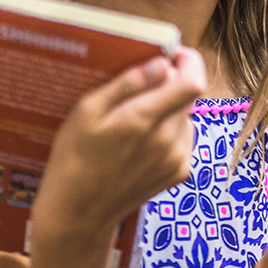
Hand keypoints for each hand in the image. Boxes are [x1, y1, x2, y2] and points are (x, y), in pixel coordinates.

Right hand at [32, 48, 204, 235]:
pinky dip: (169, 131)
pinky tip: (142, 142)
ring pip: (185, 116)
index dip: (189, 62)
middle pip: (187, 96)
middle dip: (169, 85)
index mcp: (144, 121)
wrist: (80, 212)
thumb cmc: (75, 158)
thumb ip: (128, 84)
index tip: (173, 54)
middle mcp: (168, 141)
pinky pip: (184, 138)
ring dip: (168, 110)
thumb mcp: (87, 112)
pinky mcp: (180, 172)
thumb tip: (162, 64)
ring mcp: (178, 159)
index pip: (192, 82)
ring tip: (134, 121)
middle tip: (138, 90)